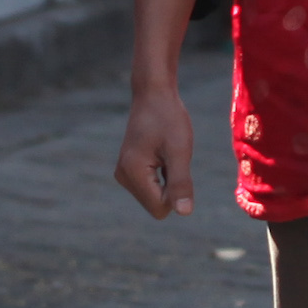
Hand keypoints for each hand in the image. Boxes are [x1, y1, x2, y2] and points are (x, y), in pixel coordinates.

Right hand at [114, 77, 195, 218]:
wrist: (154, 94)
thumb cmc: (169, 118)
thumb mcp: (180, 150)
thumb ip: (180, 183)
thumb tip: (184, 213)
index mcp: (133, 173)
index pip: (160, 208)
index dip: (177, 191)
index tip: (176, 163)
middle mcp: (123, 176)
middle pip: (156, 205)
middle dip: (171, 186)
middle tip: (171, 156)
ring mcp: (124, 174)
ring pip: (155, 197)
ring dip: (168, 178)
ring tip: (165, 152)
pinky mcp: (129, 170)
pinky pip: (151, 187)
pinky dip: (163, 174)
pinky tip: (160, 152)